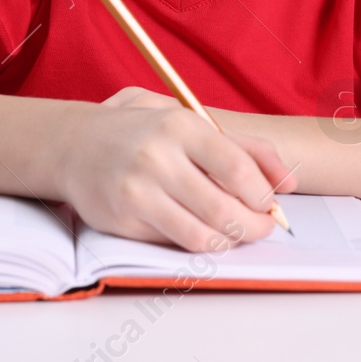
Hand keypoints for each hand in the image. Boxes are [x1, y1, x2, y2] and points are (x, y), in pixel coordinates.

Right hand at [55, 86, 298, 252]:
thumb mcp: (187, 118)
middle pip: (224, 210)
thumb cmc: (139, 130)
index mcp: (178, 125)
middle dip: (254, 226)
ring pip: (202, 236)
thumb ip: (242, 145)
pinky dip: (197, 243)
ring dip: (229, 241)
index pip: (237, 169)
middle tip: (262, 226)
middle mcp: (156, 159)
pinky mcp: (122, 221)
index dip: (262, 195)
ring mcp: (137, 193)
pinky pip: (174, 243)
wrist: (71, 144)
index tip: (268, 201)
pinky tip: (202, 230)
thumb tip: (289, 180)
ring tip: (235, 232)